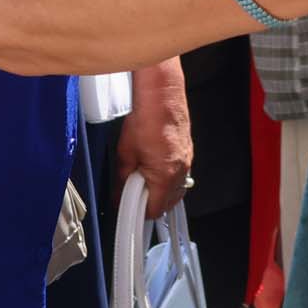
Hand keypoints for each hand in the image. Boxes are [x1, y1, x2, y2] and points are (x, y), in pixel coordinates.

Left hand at [115, 102, 194, 218]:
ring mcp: (187, 161)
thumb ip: (123, 179)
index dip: (139, 212)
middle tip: (133, 191)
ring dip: (159, 189)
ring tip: (142, 175)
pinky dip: (166, 175)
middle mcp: (181, 172)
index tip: (128, 206)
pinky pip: (179, 173)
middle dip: (149, 201)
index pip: (154, 210)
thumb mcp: (126, 153)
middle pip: (167, 202)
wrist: (162, 95)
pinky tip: (152, 163)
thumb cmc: (147, 118)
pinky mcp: (187, 151)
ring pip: (175, 189)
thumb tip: (120, 192)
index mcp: (165, 177)